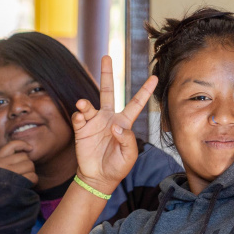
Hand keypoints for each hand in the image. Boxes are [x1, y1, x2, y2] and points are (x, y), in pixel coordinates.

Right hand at [0, 140, 37, 184]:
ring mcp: (9, 174)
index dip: (23, 144)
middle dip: (27, 164)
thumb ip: (9, 158)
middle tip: (22, 173)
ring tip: (24, 179)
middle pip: (25, 157)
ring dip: (31, 173)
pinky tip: (27, 184)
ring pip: (30, 165)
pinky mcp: (18, 183)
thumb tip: (29, 149)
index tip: (29, 148)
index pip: (12, 145)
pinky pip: (33, 176)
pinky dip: (33, 180)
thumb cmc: (1, 184)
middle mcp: (1, 165)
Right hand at [71, 56, 156, 192]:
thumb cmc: (117, 166)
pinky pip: (79, 118)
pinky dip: (78, 116)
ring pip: (89, 105)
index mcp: (124, 122)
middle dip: (107, 74)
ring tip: (82, 104)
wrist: (98, 177)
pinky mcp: (82, 130)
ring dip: (84, 103)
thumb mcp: (129, 155)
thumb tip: (114, 125)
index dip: (145, 91)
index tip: (154, 77)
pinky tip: (80, 118)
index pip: (136, 103)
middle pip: (108, 91)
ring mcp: (94, 123)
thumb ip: (127, 139)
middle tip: (107, 56)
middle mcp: (109, 118)